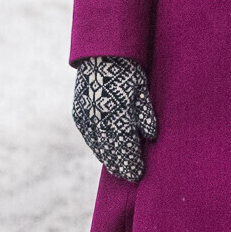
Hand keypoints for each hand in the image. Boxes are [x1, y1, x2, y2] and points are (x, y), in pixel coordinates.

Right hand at [72, 56, 156, 181]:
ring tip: (118, 168)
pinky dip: (98, 148)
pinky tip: (105, 153)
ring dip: (108, 160)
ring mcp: (87, 121)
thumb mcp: (142, 92)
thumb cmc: (127, 72)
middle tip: (129, 176)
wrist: (100, 54)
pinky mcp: (79, 116)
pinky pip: (89, 139)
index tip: (138, 175)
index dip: (132, 167)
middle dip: (121, 167)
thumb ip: (146, 117)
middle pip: (111, 156)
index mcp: (119, 120)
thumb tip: (151, 138)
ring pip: (98, 150)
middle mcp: (100, 124)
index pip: (126, 153)